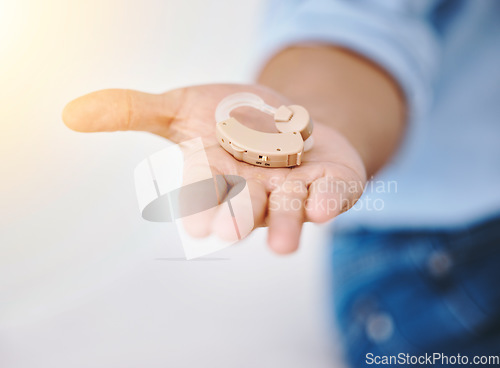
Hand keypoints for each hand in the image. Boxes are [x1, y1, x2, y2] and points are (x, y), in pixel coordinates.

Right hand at [63, 84, 366, 253]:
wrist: (287, 119)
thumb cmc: (228, 119)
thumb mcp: (180, 107)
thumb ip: (133, 111)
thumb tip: (70, 113)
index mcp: (215, 175)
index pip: (201, 190)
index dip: (198, 204)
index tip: (195, 227)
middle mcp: (252, 190)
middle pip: (243, 206)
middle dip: (237, 217)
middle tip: (229, 232)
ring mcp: (293, 189)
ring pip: (288, 210)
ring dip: (286, 224)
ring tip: (283, 245)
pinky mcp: (330, 182)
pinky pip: (333, 194)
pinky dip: (331, 200)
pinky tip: (325, 205)